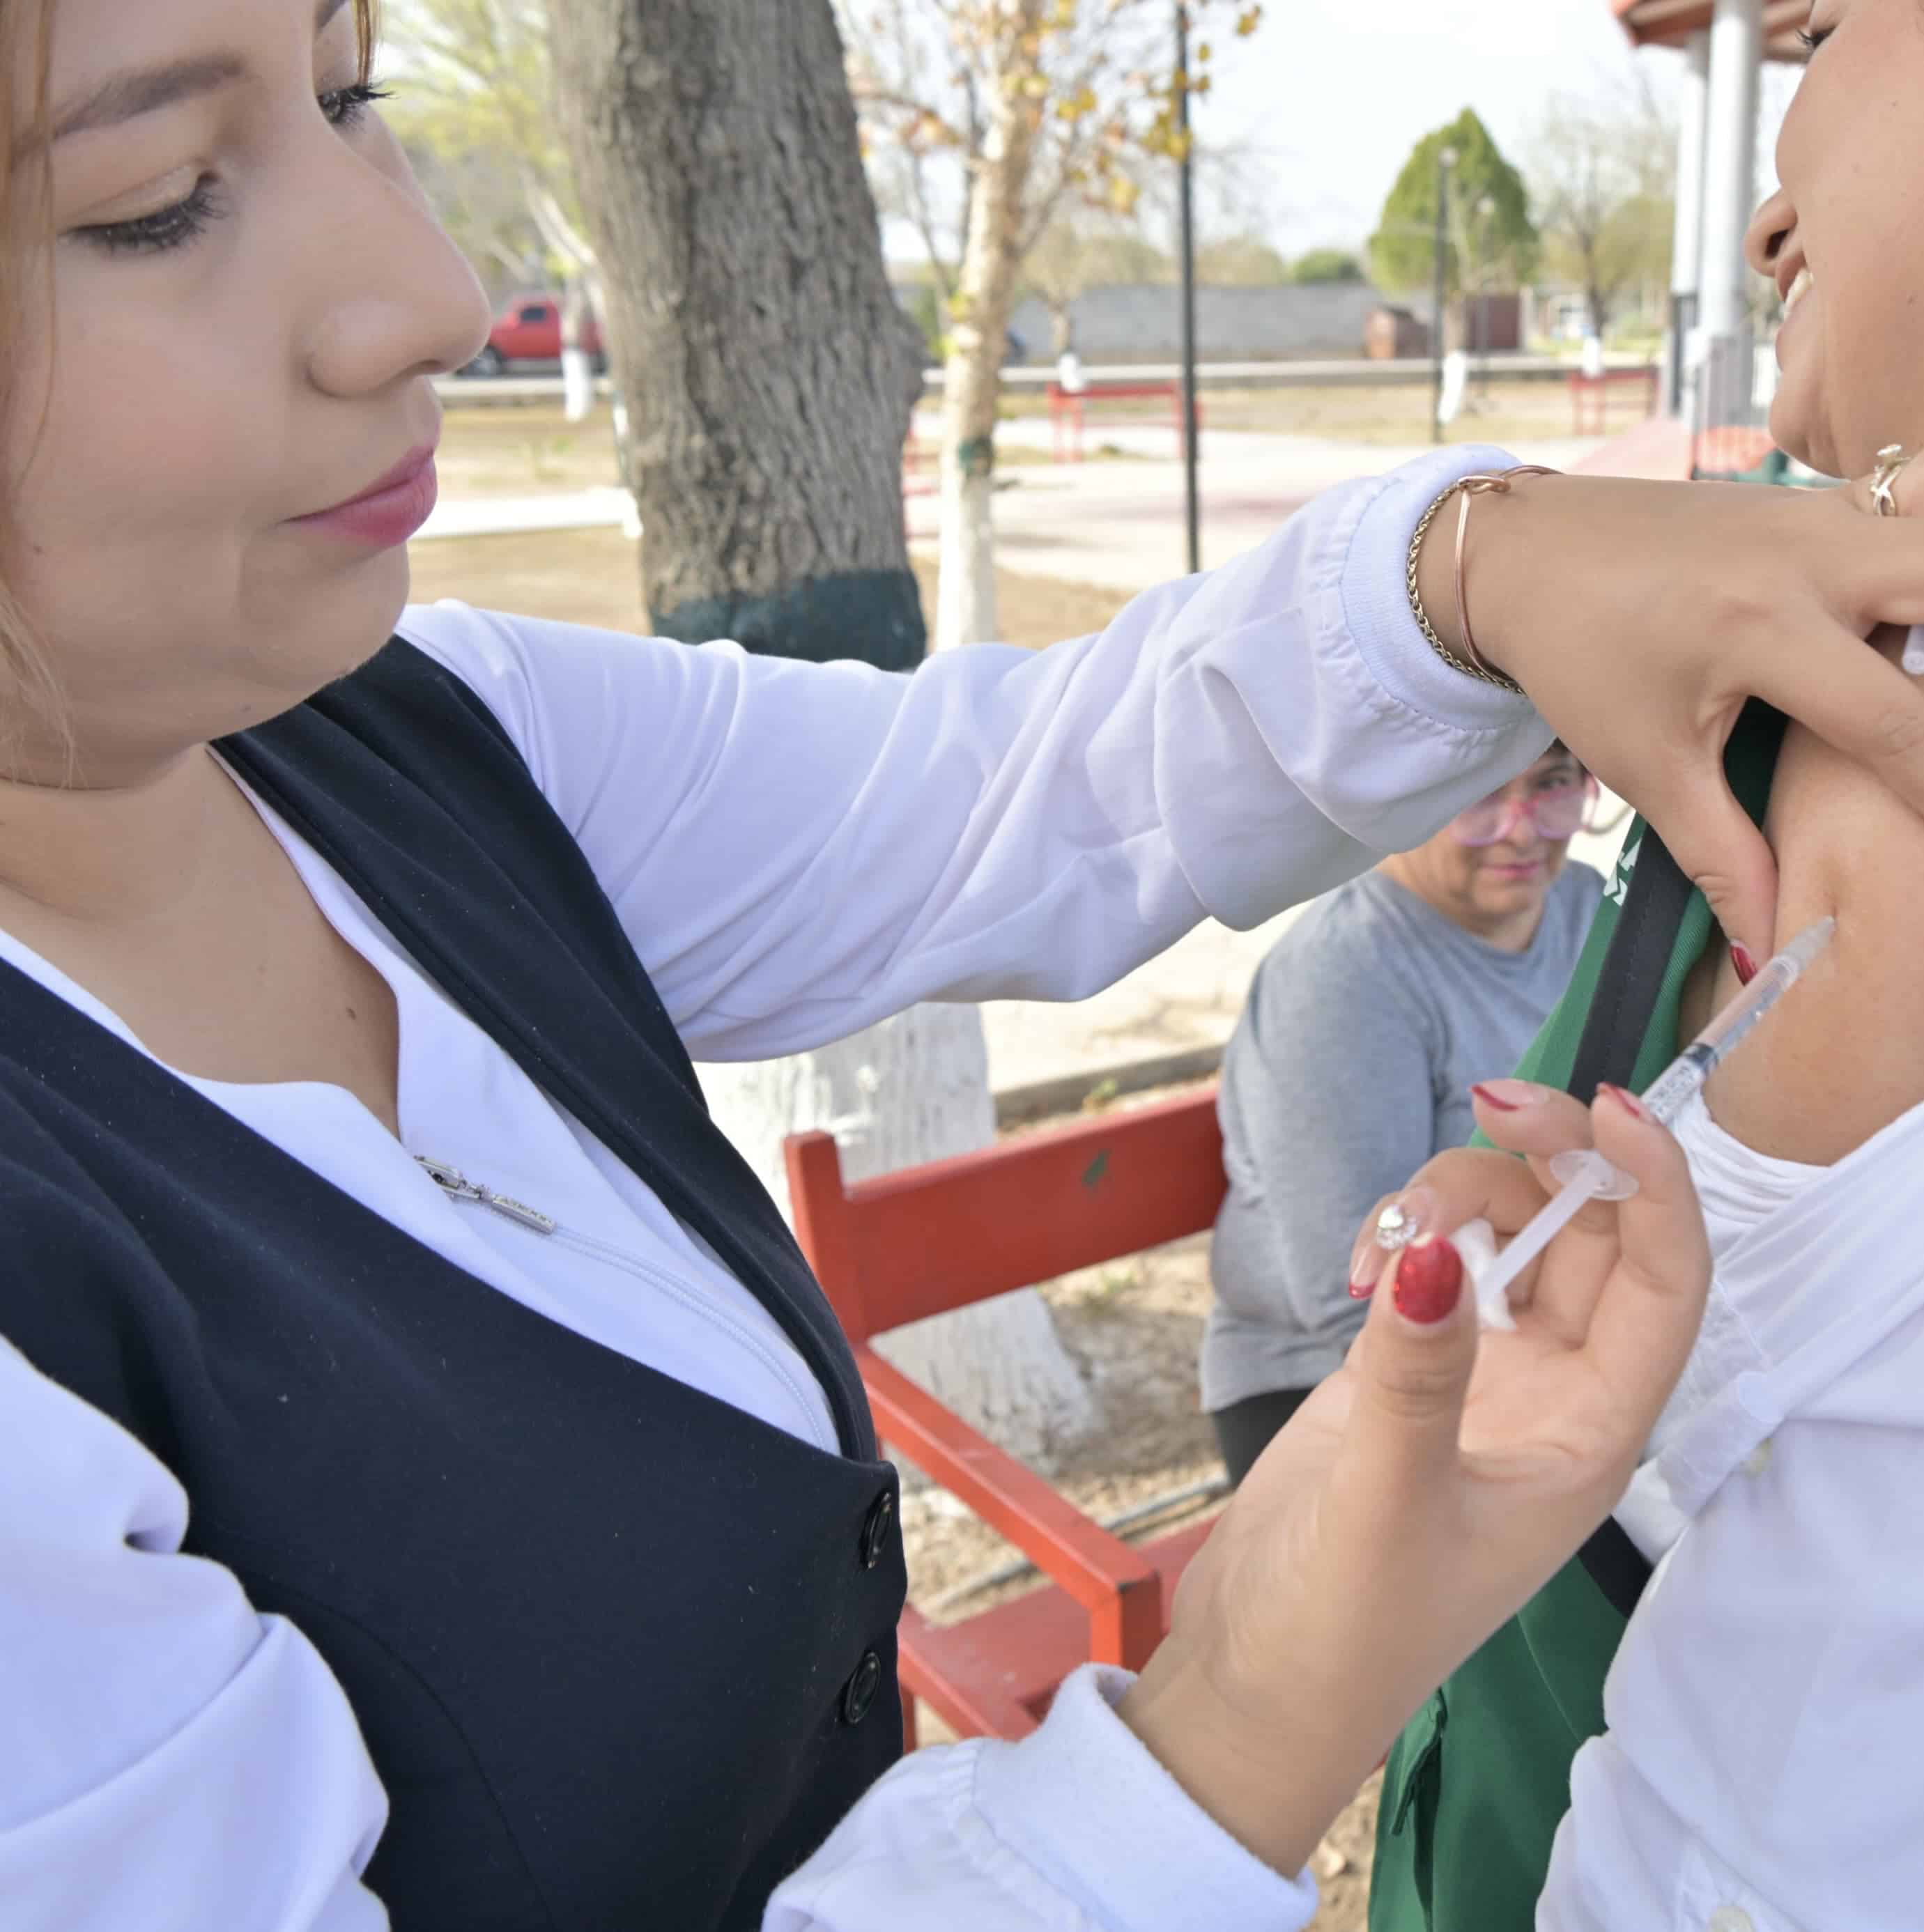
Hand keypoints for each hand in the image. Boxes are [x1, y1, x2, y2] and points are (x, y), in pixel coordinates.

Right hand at [1118, 1082, 1708, 1875]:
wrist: (1259, 1679)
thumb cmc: (1346, 1623)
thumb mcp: (1388, 1500)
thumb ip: (1417, 1374)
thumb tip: (1438, 1249)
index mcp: (1593, 1435)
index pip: (1662, 1282)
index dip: (1655, 1185)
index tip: (1601, 1107)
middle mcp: (1555, 1394)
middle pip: (1588, 1234)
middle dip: (1544, 1158)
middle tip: (1484, 1103)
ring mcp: (1483, 1375)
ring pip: (1509, 1234)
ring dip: (1456, 1197)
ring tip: (1381, 1238)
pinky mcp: (1412, 1366)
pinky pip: (1436, 1261)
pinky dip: (1404, 1237)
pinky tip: (1357, 1268)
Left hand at [1414, 466, 1923, 965]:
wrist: (1522, 555)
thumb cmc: (1578, 659)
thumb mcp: (1644, 764)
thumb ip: (1720, 855)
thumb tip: (1769, 952)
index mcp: (1761, 628)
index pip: (1897, 721)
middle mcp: (1810, 557)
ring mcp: (1822, 513)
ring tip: (1919, 675)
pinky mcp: (1822, 496)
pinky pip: (1915, 504)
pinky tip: (1909, 623)